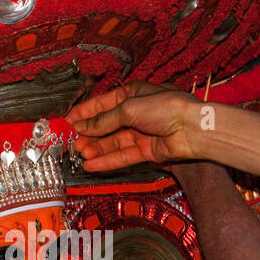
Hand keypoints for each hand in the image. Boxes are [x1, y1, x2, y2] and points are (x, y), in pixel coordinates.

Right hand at [65, 80, 202, 171]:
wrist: (192, 129)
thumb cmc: (166, 108)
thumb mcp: (129, 108)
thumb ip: (104, 120)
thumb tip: (83, 126)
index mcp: (132, 95)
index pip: (102, 104)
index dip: (84, 112)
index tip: (67, 121)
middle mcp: (136, 113)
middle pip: (106, 125)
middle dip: (89, 133)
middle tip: (72, 142)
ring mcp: (141, 133)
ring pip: (113, 142)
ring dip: (96, 148)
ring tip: (80, 154)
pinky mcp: (146, 151)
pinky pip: (123, 156)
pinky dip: (107, 160)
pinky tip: (92, 164)